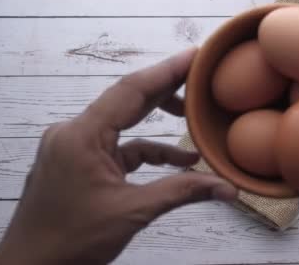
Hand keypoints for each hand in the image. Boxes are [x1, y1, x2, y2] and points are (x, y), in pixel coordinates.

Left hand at [0, 49, 237, 264]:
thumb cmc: (71, 242)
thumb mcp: (133, 212)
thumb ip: (182, 192)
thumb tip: (227, 189)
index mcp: (82, 135)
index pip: (131, 91)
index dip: (167, 70)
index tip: (195, 56)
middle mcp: (74, 133)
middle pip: (128, 101)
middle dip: (167, 91)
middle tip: (202, 79)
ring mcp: (75, 147)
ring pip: (125, 125)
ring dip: (159, 128)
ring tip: (196, 127)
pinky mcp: (79, 163)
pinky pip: (118, 148)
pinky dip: (146, 153)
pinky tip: (176, 163)